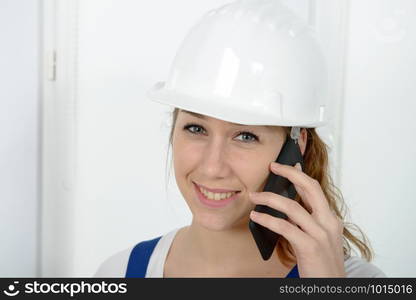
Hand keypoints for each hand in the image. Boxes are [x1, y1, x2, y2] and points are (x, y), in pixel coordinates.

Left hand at [248, 162, 345, 276]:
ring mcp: (320, 234)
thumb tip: (284, 208)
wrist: (332, 289)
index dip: (299, 174)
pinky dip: (268, 219)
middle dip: (290, 173)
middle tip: (272, 167)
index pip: (315, 189)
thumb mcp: (318, 239)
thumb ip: (305, 223)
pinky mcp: (310, 247)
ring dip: (270, 198)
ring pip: (293, 206)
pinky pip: (285, 227)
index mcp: (330, 220)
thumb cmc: (322, 265)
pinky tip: (256, 216)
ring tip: (254, 196)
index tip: (285, 166)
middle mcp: (328, 223)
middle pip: (310, 188)